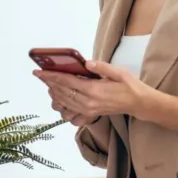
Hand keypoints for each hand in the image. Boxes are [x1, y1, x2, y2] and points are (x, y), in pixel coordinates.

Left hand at [34, 60, 155, 120]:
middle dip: (49, 83)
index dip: (50, 76)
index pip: (66, 82)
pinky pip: (71, 115)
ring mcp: (88, 110)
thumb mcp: (118, 72)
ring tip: (49, 85)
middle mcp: (88, 103)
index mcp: (93, 90)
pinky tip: (61, 100)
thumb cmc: (129, 85)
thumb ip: (101, 67)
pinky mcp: (90, 115)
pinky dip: (63, 108)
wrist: (138, 103)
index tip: (38, 72)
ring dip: (54, 94)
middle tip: (40, 75)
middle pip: (61, 92)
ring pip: (64, 103)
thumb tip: (86, 63)